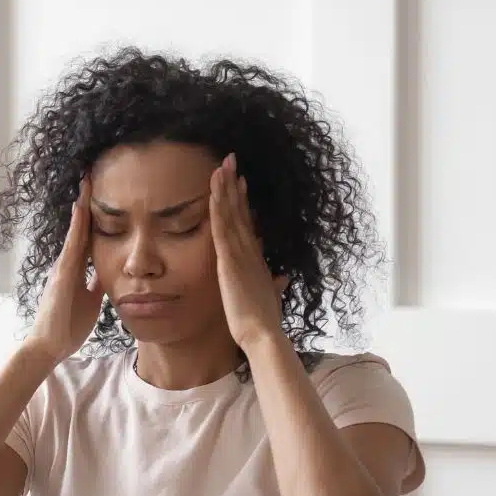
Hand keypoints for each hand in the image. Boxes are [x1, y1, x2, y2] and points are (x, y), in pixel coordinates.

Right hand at [26, 178, 103, 364]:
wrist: (49, 345)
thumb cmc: (68, 325)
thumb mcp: (91, 299)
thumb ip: (96, 282)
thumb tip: (110, 269)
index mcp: (76, 269)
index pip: (88, 236)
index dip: (95, 215)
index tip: (102, 193)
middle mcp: (67, 264)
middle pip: (80, 227)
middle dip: (86, 202)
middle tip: (92, 174)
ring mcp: (62, 268)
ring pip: (75, 232)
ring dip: (81, 208)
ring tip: (87, 182)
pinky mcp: (61, 277)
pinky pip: (71, 248)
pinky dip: (76, 229)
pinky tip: (80, 211)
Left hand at [209, 154, 287, 351]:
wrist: (263, 334)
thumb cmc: (264, 322)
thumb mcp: (270, 298)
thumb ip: (274, 285)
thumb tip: (281, 278)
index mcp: (257, 260)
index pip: (248, 225)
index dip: (244, 203)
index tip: (240, 183)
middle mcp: (250, 252)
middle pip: (240, 213)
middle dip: (235, 186)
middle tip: (231, 162)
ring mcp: (240, 255)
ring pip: (231, 215)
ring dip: (225, 189)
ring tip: (221, 165)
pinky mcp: (230, 261)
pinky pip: (222, 228)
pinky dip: (218, 207)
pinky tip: (214, 190)